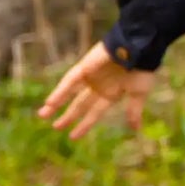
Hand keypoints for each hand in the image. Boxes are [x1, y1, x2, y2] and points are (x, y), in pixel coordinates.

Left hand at [38, 44, 155, 140]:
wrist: (140, 49)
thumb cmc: (142, 70)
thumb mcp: (139, 93)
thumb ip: (134, 111)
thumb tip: (137, 129)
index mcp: (111, 93)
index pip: (94, 112)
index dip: (84, 124)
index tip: (72, 137)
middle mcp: (98, 86)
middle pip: (79, 104)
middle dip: (68, 116)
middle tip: (56, 127)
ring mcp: (90, 77)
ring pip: (69, 93)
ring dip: (56, 104)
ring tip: (43, 115)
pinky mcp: (84, 67)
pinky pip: (69, 81)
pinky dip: (60, 92)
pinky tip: (50, 102)